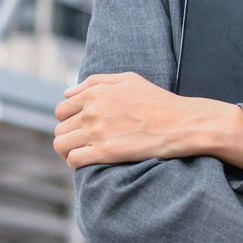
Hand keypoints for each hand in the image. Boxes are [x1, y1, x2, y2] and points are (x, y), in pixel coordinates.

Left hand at [53, 72, 242, 168]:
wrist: (182, 123)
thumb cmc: (158, 101)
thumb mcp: (129, 79)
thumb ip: (95, 82)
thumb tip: (67, 93)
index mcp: (95, 92)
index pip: (61, 110)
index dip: (69, 120)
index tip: (81, 127)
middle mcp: (92, 110)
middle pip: (60, 129)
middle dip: (69, 136)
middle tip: (84, 142)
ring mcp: (98, 132)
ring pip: (61, 145)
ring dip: (68, 151)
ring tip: (83, 152)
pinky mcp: (106, 152)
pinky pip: (74, 160)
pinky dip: (76, 162)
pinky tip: (90, 160)